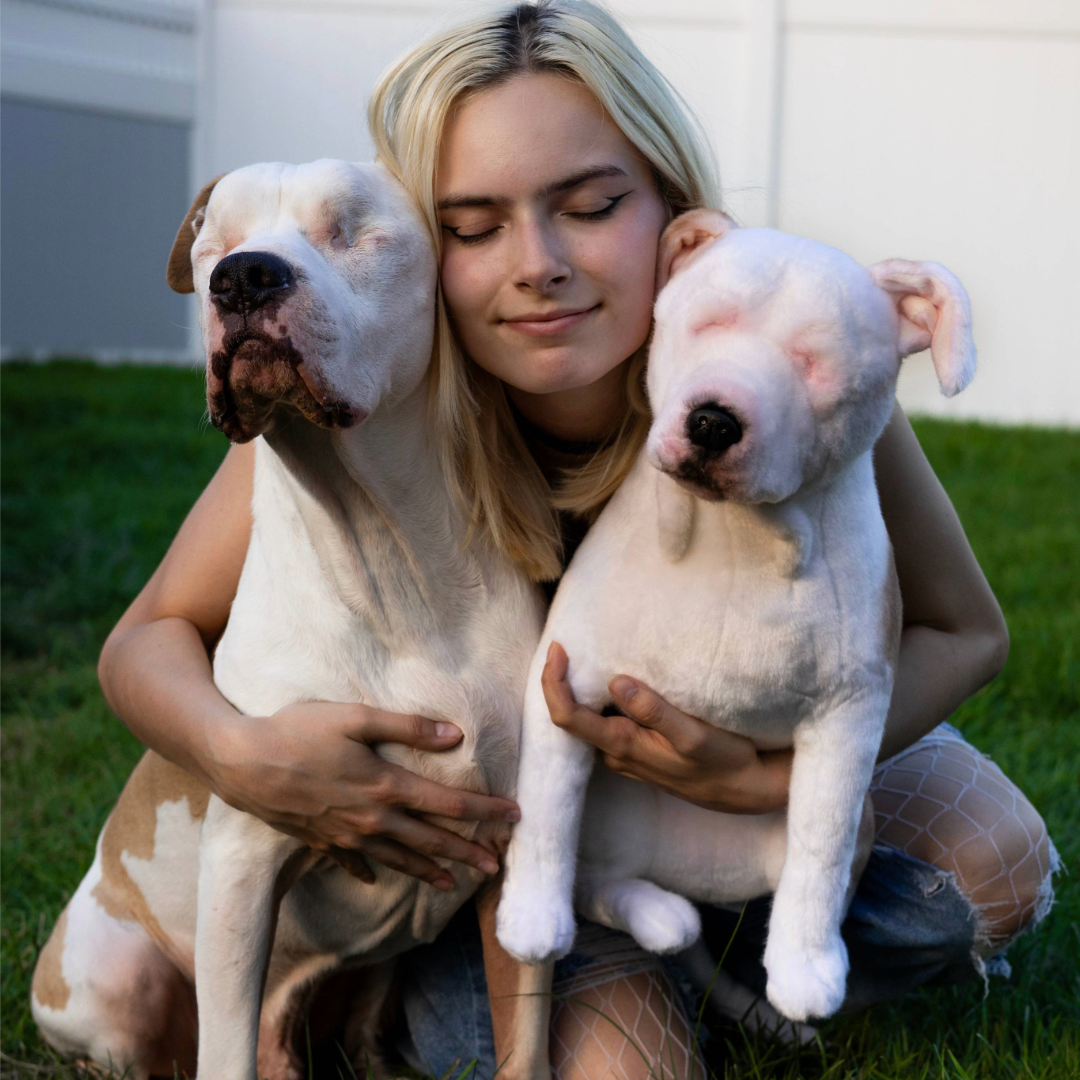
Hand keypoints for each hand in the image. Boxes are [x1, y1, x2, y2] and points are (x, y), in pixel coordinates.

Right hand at [209, 702, 519, 889]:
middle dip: (468, 853)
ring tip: (452, 884)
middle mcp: (372, 818)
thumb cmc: (299, 731)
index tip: (515, 816)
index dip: (485, 811)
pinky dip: (369, 870)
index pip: (449, 803)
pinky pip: (352, 862)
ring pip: (397, 859)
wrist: (241, 763)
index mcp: (386, 786)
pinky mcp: (319, 840)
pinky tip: (376, 877)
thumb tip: (455, 735)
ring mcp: (345, 835)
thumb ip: (407, 726)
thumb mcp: (356, 717)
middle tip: (497, 867)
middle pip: (430, 840)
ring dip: (428, 871)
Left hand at [542, 642, 791, 813]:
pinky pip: (604, 722)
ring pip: (587, 719)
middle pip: (569, 716)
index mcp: (622, 745)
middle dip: (559, 681)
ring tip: (582, 654)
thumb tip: (616, 683)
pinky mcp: (636, 750)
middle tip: (564, 645)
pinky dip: (598, 699)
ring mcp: (624, 754)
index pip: (567, 716)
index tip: (558, 649)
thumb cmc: (721, 761)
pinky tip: (608, 679)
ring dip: (579, 689)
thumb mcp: (692, 734)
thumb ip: (654, 711)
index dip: (553, 683)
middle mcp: (615, 752)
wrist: (741, 790)